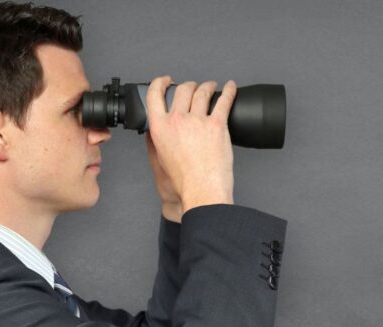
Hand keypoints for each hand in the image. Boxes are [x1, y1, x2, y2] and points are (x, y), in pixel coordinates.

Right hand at [145, 75, 236, 212]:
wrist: (201, 190)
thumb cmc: (183, 181)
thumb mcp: (159, 160)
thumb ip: (154, 143)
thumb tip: (152, 132)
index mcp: (160, 127)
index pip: (155, 95)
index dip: (160, 83)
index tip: (165, 81)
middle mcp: (178, 120)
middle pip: (183, 90)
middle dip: (189, 85)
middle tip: (193, 87)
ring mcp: (198, 121)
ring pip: (203, 92)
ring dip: (208, 86)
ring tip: (212, 86)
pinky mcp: (218, 125)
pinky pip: (224, 101)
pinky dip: (229, 91)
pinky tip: (230, 87)